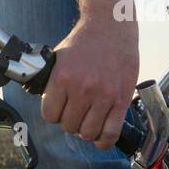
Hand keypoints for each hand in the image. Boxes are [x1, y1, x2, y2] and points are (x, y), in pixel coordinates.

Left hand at [39, 13, 138, 149]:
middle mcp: (82, 89)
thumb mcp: (59, 58)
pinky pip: (111, 133)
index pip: (49, 115)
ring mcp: (103, 96)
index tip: (58, 109)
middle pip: (68, 126)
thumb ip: (53, 82)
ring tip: (88, 119)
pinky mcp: (121, 101)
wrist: (110, 28)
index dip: (53, 113)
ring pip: (88, 133)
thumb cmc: (85, 41)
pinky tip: (101, 135)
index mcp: (63, 78)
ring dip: (86, 130)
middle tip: (75, 110)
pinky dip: (104, 140)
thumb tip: (47, 103)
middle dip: (70, 120)